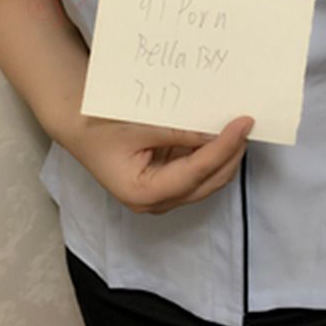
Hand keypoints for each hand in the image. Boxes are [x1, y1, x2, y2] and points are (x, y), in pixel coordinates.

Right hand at [62, 113, 254, 214]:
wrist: (79, 128)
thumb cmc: (98, 129)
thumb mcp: (138, 127)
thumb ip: (179, 132)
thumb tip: (216, 131)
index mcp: (144, 193)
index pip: (197, 172)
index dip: (224, 147)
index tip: (243, 124)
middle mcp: (156, 202)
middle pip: (209, 181)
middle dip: (231, 153)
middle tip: (246, 123)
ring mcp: (164, 195)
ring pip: (208, 179)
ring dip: (225, 154)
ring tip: (238, 126)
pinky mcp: (168, 182)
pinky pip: (199, 171)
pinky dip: (212, 153)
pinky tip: (220, 132)